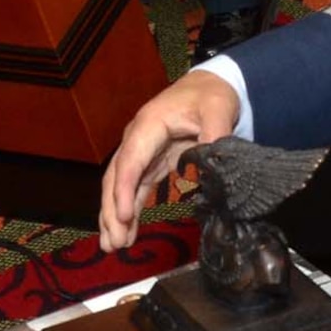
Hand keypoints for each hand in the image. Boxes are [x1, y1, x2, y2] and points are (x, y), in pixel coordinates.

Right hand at [98, 69, 239, 251]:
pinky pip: (133, 189)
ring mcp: (140, 151)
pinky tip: (125, 232)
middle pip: (117, 177)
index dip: (124, 190)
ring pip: (119, 186)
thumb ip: (215, 134)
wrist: (209, 85)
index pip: (131, 160)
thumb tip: (211, 163)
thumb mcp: (217, 110)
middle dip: (112, 211)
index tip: (123, 216)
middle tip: (114, 242)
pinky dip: (128, 210)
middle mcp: (137, 138)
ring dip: (114, 216)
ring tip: (113, 246)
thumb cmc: (211, 96)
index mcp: (149, 124)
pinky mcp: (149, 163)